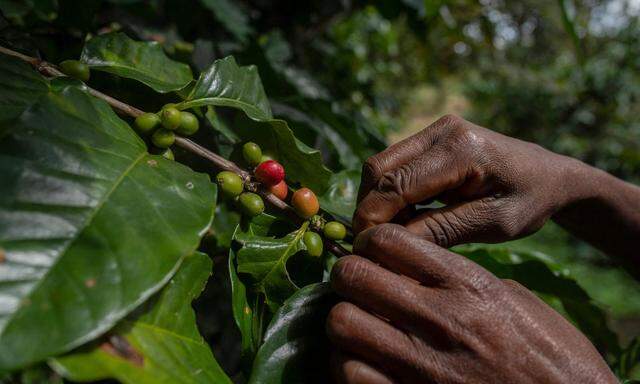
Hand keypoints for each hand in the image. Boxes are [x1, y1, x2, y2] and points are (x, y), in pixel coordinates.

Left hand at [327, 224, 617, 383]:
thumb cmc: (551, 356)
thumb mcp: (516, 302)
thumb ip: (465, 281)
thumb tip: (424, 270)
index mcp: (468, 286)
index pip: (389, 241)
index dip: (370, 242)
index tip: (371, 253)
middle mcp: (440, 320)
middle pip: (354, 275)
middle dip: (347, 276)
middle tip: (355, 286)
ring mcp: (422, 365)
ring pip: (342, 323)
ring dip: (344, 322)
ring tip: (358, 327)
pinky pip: (350, 374)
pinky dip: (348, 367)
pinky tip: (364, 364)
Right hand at [353, 115, 581, 246]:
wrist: (551, 175)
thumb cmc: (530, 201)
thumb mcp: (491, 224)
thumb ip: (440, 230)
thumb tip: (387, 244)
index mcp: (461, 149)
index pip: (396, 184)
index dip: (373, 218)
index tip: (366, 250)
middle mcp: (441, 130)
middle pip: (377, 168)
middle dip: (368, 208)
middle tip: (372, 244)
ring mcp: (434, 129)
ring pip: (380, 165)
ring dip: (377, 200)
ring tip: (390, 233)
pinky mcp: (431, 137)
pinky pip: (395, 164)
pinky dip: (389, 193)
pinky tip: (404, 217)